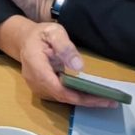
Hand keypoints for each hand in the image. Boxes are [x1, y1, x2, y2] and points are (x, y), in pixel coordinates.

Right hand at [1, 17, 117, 108]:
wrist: (24, 41)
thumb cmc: (40, 35)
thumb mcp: (53, 32)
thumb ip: (65, 47)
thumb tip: (79, 66)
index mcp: (36, 66)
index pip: (57, 88)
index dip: (78, 96)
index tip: (99, 97)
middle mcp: (34, 81)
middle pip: (62, 97)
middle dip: (86, 101)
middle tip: (110, 102)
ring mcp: (37, 88)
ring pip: (62, 99)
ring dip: (83, 101)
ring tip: (105, 100)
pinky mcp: (42, 90)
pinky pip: (60, 97)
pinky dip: (76, 97)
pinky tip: (91, 95)